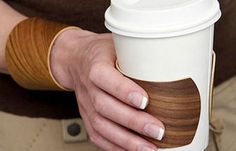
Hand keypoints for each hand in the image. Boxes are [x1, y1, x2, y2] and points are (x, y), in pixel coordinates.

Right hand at [51, 29, 164, 150]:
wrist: (76, 59)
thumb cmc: (101, 52)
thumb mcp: (116, 42)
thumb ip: (136, 51)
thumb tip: (168, 57)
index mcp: (94, 65)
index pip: (104, 78)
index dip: (123, 90)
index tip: (146, 101)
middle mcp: (88, 87)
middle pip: (105, 107)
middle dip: (133, 122)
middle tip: (158, 130)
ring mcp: (85, 104)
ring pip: (101, 126)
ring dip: (126, 140)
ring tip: (148, 149)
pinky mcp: (86, 116)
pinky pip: (97, 135)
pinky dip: (114, 146)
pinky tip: (131, 150)